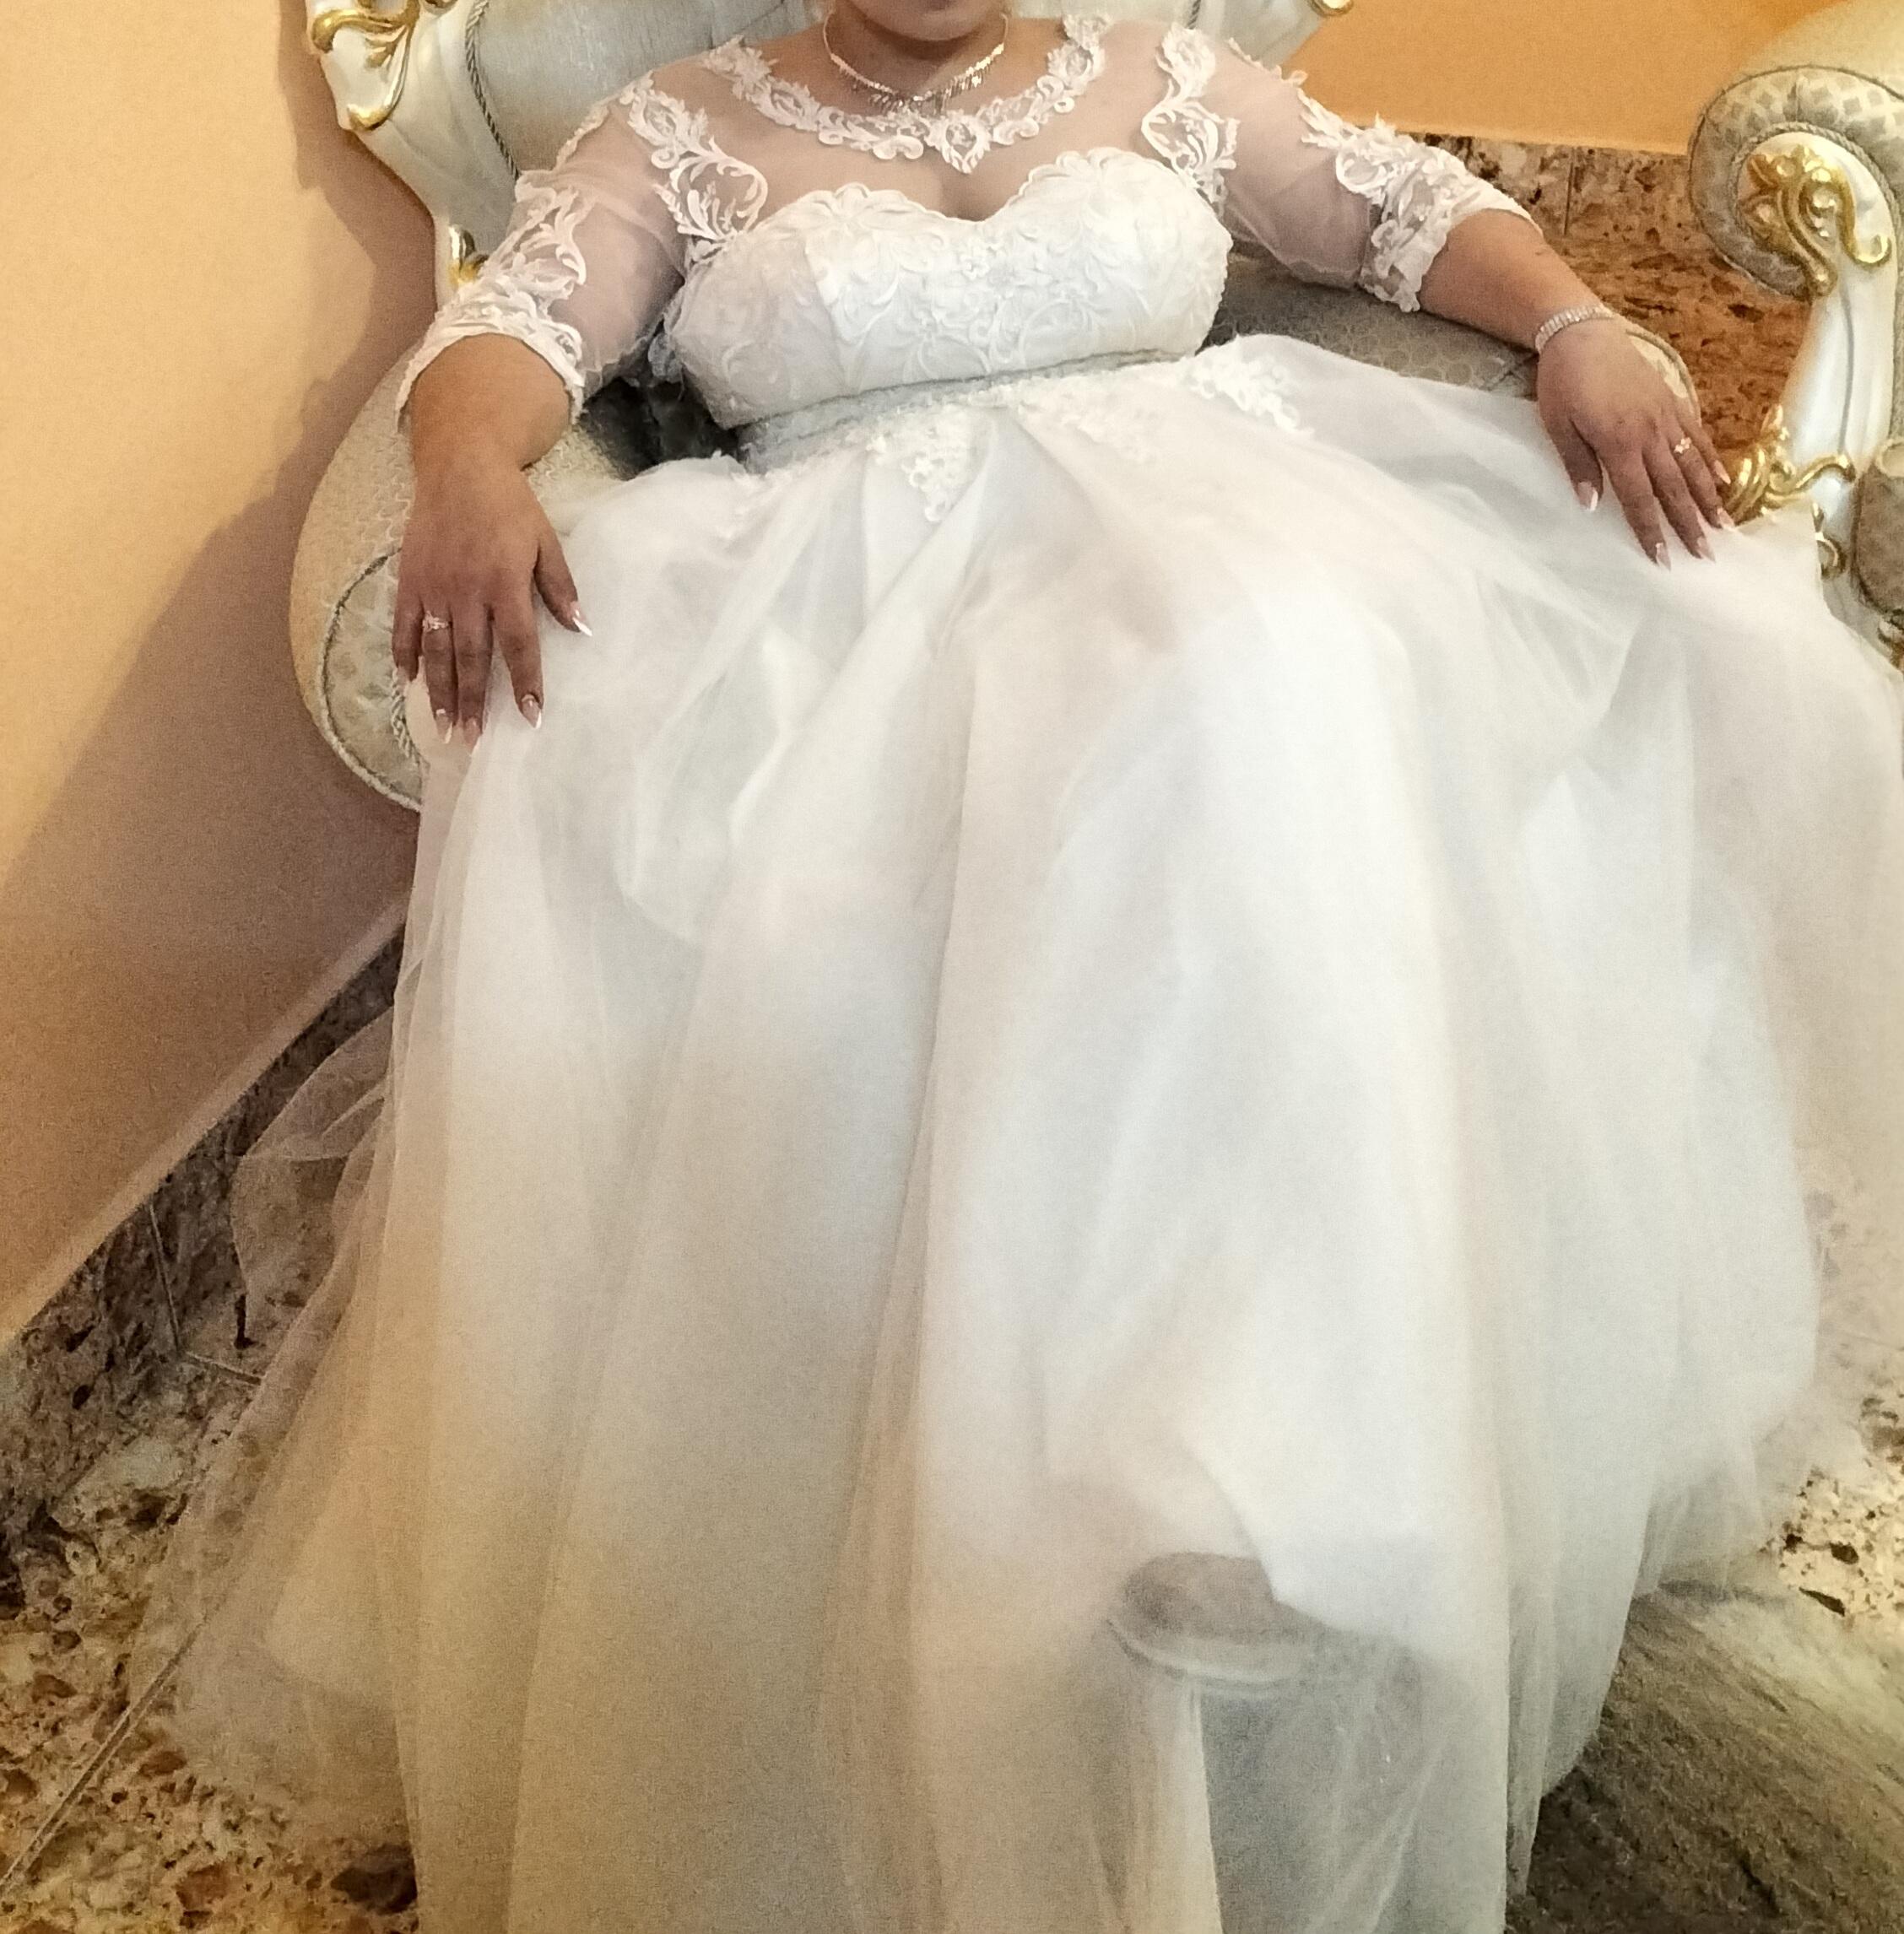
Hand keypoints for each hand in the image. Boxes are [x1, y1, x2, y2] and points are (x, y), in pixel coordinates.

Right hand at [392, 446, 588, 742]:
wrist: (459, 465)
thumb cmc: (509, 505)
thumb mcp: (546, 540)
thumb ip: (560, 586)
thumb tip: (581, 628)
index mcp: (504, 583)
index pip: (518, 645)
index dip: (526, 682)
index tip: (531, 716)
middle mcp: (466, 591)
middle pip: (471, 657)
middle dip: (474, 702)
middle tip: (474, 740)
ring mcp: (433, 587)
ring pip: (434, 650)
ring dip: (439, 691)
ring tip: (444, 726)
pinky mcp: (409, 579)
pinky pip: (403, 625)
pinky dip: (404, 655)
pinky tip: (408, 684)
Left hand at [1535, 320, 1730, 564]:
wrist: (1582, 332)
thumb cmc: (1563, 382)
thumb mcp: (1559, 427)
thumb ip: (1578, 466)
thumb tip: (1592, 506)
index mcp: (1619, 444)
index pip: (1639, 498)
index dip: (1651, 531)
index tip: (1664, 560)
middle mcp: (1650, 433)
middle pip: (1674, 488)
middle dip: (1690, 524)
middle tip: (1707, 555)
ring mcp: (1666, 415)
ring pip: (1692, 464)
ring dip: (1708, 498)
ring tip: (1723, 526)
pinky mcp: (1672, 400)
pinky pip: (1696, 434)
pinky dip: (1710, 459)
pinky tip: (1721, 480)